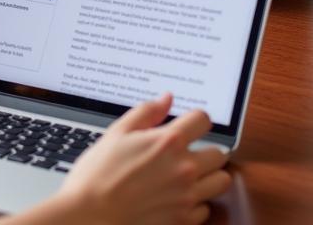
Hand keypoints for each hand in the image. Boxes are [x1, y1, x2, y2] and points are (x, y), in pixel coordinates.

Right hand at [53, 94, 230, 224]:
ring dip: (209, 175)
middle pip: (219, 153)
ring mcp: (188, 196)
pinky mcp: (185, 220)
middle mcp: (184, 168)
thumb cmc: (99, 172)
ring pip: (221, 181)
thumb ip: (146, 112)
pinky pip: (207, 207)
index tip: (188, 124)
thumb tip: (167, 99)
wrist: (91, 213)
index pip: (203, 120)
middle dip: (205, 148)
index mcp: (167, 142)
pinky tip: (178, 196)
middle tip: (187, 152)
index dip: (195, 119)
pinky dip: (197, 201)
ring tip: (189, 174)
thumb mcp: (117, 132)